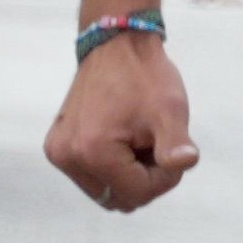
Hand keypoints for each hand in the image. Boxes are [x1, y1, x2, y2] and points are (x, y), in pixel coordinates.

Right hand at [46, 36, 200, 211]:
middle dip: (144, 178)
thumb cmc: (145, 76)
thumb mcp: (169, 110)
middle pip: (120, 198)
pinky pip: (93, 177)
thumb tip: (185, 163)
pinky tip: (121, 137)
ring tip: (136, 137)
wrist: (115, 44)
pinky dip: (111, 167)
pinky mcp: (56, 148)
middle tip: (152, 141)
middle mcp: (67, 157)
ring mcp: (58, 153)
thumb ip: (177, 145)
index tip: (170, 145)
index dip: (164, 176)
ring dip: (127, 174)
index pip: (139, 194)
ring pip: (107, 191)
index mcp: (93, 152)